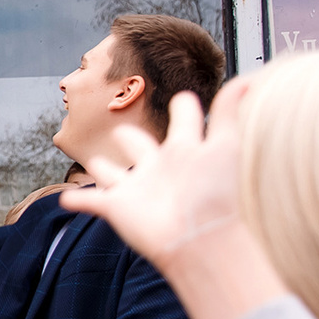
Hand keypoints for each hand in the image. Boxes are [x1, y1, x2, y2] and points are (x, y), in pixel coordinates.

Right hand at [58, 82, 286, 318]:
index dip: (183, 107)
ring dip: (100, 169)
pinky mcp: (117, 208)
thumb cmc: (216, 194)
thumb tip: (250, 77)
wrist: (200, 241)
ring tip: (96, 166)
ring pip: (111, 172)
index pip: (183, 119)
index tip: (182, 100)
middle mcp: (159, 166)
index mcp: (184, 149)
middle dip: (129, 138)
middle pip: (138, 144)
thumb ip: (230, 111)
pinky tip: (68, 201)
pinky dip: (78, 201)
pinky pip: (91, 202)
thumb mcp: (226, 145)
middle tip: (123, 134)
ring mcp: (136, 188)